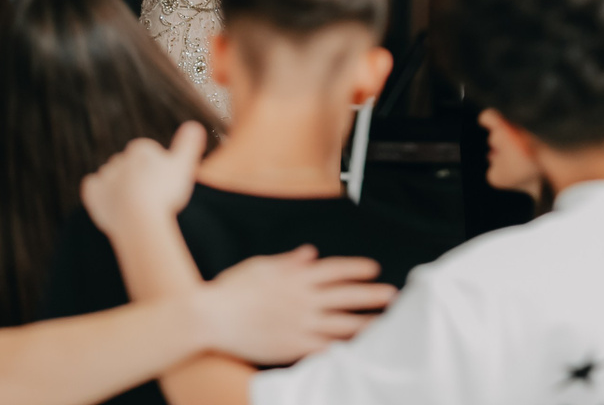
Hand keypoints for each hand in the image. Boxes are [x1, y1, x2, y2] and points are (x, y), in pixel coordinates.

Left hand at [81, 121, 204, 239]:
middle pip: (130, 167)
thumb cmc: (164, 193)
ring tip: (134, 206)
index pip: (148, 155)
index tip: (164, 185)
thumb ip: (188, 144)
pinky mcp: (92, 192)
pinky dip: (100, 194)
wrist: (137, 219)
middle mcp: (119, 158)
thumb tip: (194, 125)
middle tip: (151, 198)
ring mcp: (105, 175)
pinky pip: (93, 187)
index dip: (157, 170)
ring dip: (120, 187)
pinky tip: (111, 203)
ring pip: (112, 177)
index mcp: (140, 149)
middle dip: (138, 178)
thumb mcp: (183, 166)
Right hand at [195, 249, 396, 363]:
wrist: (211, 316)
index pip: (335, 269)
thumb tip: (309, 253)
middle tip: (392, 295)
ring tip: (383, 324)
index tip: (373, 269)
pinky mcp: (291, 345)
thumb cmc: (231, 289)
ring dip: (364, 323)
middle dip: (371, 295)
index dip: (356, 268)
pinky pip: (323, 348)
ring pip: (340, 324)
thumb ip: (288, 262)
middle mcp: (302, 298)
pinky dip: (340, 349)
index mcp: (295, 277)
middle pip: (345, 295)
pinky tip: (355, 351)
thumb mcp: (260, 266)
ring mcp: (299, 323)